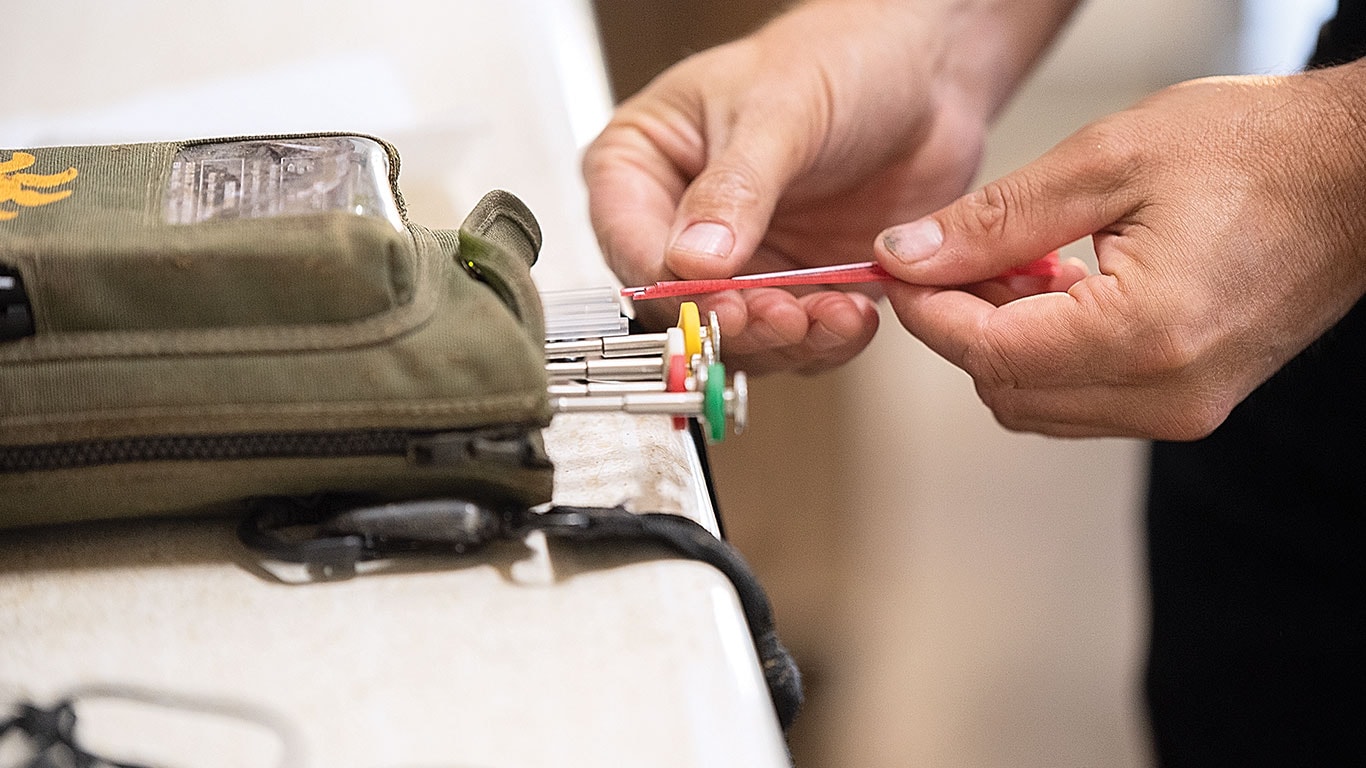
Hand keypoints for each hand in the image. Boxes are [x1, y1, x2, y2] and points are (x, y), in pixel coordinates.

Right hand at [584, 1, 1001, 372]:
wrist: (922, 69)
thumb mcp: (777, 113)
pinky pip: (798, 338)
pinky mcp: (795, 286)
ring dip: (784, 339)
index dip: (670, 285)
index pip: (631, 244)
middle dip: (734, 321)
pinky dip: (825, 339)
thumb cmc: (833, 57)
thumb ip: (734, 188)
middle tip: (780, 317)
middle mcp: (681, 222)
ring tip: (827, 314)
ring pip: (738, 333)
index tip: (719, 299)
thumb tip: (692, 258)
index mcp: (641, 166)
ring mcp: (739, 260)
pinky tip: (853, 314)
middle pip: (680, 305)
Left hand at [874, 62, 1365, 438]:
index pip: (988, 354)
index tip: (899, 269)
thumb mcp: (1108, 162)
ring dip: (1006, 343)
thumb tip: (907, 255)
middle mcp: (1165, 393)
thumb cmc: (1257, 151)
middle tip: (958, 258)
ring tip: (1022, 262)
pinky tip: (1063, 287)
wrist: (1360, 173)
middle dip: (963, 328)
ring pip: (1039, 405)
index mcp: (1143, 334)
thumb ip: (997, 220)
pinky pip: (1084, 400)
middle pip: (1006, 392)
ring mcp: (1184, 408)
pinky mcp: (1192, 401)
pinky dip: (1050, 354)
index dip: (928, 312)